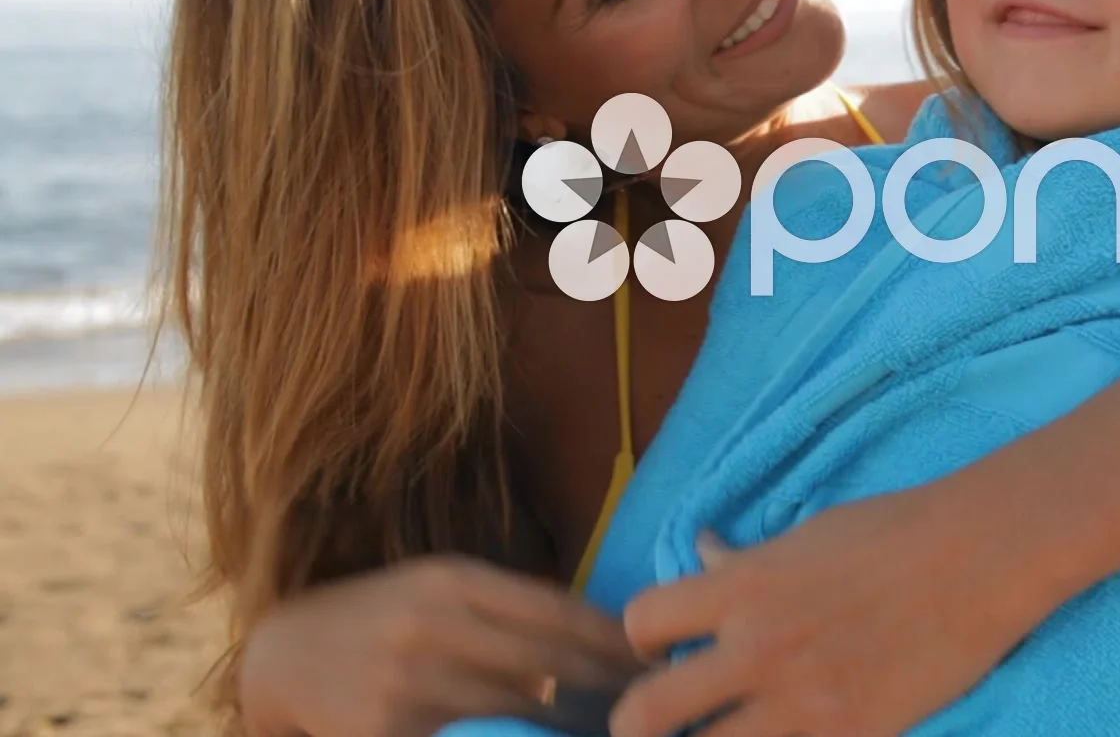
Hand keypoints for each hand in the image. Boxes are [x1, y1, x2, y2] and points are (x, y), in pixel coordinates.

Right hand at [238, 554, 642, 736]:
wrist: (282, 656)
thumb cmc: (381, 617)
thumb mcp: (439, 586)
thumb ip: (509, 606)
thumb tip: (601, 633)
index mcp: (454, 579)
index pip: (560, 610)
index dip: (614, 642)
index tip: (655, 661)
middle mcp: (435, 625)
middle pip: (550, 663)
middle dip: (608, 690)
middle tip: (650, 705)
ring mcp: (410, 684)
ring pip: (520, 711)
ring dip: (572, 727)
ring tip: (614, 729)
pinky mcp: (390, 732)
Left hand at [609, 487, 1060, 736]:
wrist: (981, 556)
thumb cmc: (896, 531)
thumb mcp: (806, 536)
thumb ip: (745, 563)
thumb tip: (702, 554)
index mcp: (741, 588)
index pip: (639, 623)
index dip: (641, 642)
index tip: (661, 652)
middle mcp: (756, 650)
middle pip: (644, 714)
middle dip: (636, 727)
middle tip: (656, 727)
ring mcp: (801, 702)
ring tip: (726, 734)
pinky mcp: (850, 736)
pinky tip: (788, 735)